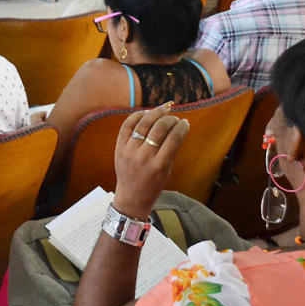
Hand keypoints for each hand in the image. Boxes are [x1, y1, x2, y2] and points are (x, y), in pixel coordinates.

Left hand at [111, 103, 189, 218]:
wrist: (132, 196)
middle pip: (159, 128)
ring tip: (163, 110)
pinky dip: (137, 116)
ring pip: (143, 123)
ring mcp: (129, 151)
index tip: (185, 122)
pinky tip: (147, 113)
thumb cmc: (154, 183)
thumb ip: (170, 150)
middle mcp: (143, 157)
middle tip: (175, 117)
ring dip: (155, 113)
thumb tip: (175, 124)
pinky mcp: (119, 147)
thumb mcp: (167, 170)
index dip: (181, 127)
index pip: (174, 139)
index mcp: (159, 165)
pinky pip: (127, 125)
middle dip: (170, 119)